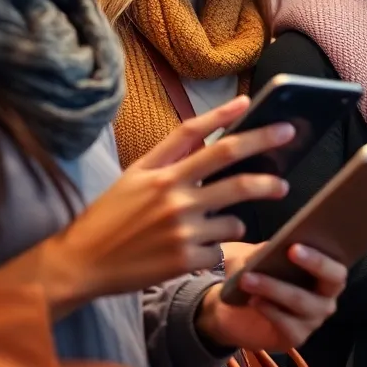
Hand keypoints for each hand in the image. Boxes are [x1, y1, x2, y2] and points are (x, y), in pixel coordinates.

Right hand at [48, 97, 293, 303]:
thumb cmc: (110, 217)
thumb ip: (171, 155)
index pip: (198, 135)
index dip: (225, 115)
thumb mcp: (134, 177)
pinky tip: (193, 250)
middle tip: (286, 158)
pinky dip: (214, 248)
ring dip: (234, 222)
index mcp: (160, 174)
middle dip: (267, 163)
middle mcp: (173, 197)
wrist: (80, 264)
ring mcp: (181, 230)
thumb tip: (208, 130)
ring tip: (218, 225)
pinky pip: (220, 249)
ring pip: (235, 220)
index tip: (250, 102)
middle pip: (234, 173)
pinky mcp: (185, 260)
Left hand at [195, 244, 346, 350]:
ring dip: (275, 287)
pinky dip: (270, 310)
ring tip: (248, 278)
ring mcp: (314, 317)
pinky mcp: (296, 336)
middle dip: (315, 263)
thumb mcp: (257, 255)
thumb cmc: (256, 273)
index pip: (336, 262)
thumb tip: (267, 244)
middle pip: (334, 280)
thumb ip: (265, 248)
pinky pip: (289, 324)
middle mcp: (327, 294)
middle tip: (290, 251)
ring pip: (303, 301)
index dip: (321, 255)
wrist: (235, 308)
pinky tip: (254, 300)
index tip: (296, 245)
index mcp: (325, 269)